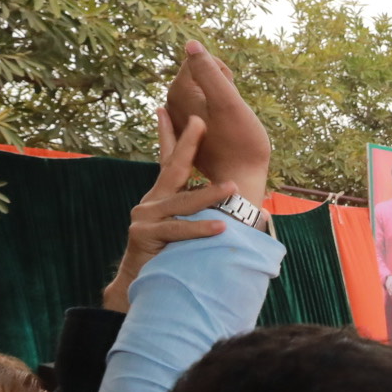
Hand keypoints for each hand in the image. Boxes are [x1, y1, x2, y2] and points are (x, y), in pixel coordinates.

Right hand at [102, 112, 230, 311]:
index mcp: (162, 195)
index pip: (167, 160)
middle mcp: (151, 200)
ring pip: (183, 202)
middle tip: (202, 122)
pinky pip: (178, 230)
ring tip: (232, 188)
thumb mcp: (186, 227)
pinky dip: (200, 228)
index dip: (171, 135)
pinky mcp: (143, 233)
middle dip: (187, 143)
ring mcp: (145, 215)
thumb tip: (250, 206)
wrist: (141, 282)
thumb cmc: (169, 254)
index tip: (169, 109)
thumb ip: (204, 212)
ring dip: (209, 195)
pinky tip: (220, 226)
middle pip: (172, 167)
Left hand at [163, 40, 269, 204]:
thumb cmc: (241, 144)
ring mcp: (176, 124)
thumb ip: (209, 71)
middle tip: (232, 107)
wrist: (239, 184)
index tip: (232, 91)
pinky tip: (175, 115)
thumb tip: (190, 43)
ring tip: (227, 120)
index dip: (222, 71)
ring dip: (216, 101)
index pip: (200, 61)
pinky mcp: (184, 139)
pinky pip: (190, 116)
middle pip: (198, 78)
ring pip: (198, 96)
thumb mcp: (229, 103)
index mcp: (179, 93)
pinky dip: (198, 113)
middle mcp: (171, 106)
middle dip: (219, 85)